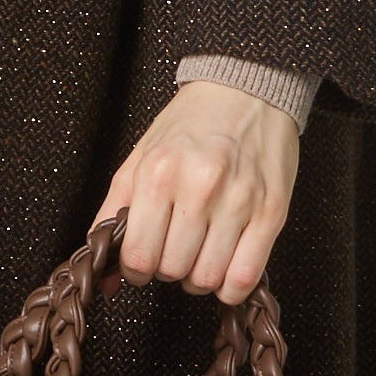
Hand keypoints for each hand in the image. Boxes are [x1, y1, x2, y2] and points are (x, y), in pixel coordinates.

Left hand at [98, 81, 299, 303]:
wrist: (245, 89)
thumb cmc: (190, 125)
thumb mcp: (139, 159)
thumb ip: (113, 215)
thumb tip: (103, 281)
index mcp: (158, 174)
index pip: (138, 256)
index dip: (136, 271)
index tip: (143, 263)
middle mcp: (199, 188)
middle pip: (173, 270)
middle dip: (168, 270)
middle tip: (174, 250)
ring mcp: (239, 201)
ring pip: (208, 278)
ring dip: (199, 279)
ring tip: (199, 255)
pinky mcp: (272, 211)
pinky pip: (246, 276)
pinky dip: (231, 286)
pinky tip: (225, 267)